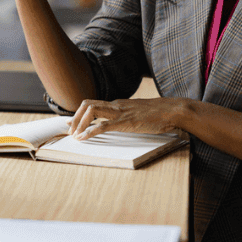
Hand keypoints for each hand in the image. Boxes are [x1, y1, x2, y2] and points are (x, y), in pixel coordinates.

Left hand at [68, 97, 186, 140]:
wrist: (171, 111)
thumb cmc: (158, 114)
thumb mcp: (137, 113)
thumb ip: (127, 115)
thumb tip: (119, 122)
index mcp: (118, 103)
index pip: (93, 103)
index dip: (79, 113)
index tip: (70, 122)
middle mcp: (116, 105)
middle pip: (87, 104)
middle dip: (75, 118)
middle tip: (70, 131)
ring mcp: (120, 112)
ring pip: (92, 111)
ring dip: (80, 123)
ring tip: (75, 136)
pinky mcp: (125, 122)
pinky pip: (103, 125)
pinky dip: (90, 131)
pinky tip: (83, 138)